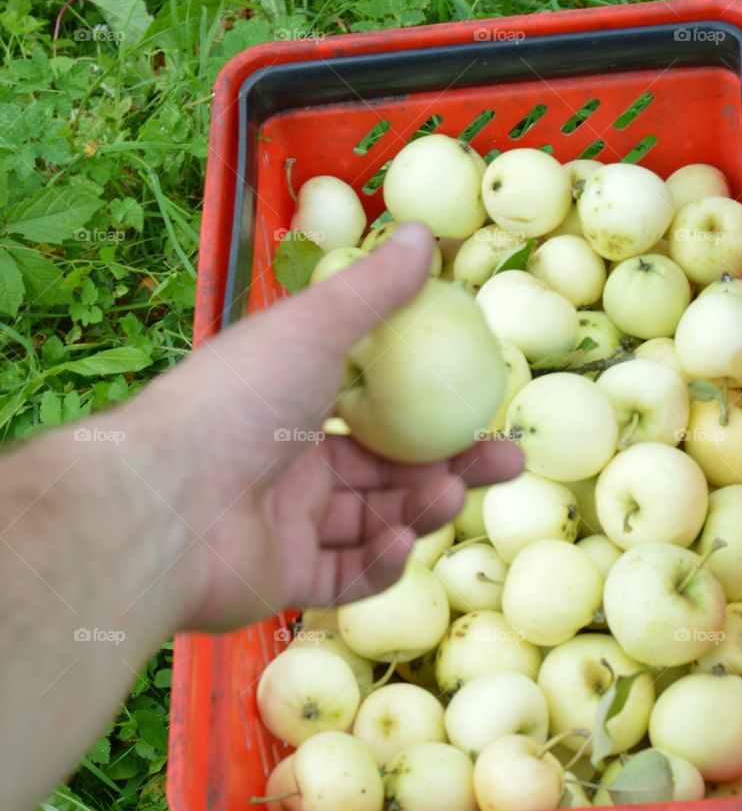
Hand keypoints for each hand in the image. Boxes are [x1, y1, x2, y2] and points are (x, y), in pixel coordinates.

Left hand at [130, 224, 522, 630]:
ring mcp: (286, 523)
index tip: (480, 398)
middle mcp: (287, 461)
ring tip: (451, 494)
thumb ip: (372, 290)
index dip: (428, 403)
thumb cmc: (235, 401)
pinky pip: (348, 573)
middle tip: (508, 459)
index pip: (371, 402)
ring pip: (373, 518)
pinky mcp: (285, 578)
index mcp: (288, 399)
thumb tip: (420, 232)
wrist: (165, 504)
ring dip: (421, 507)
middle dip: (449, 464)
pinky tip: (401, 540)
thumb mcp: (313, 329)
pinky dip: (382, 560)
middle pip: (385, 466)